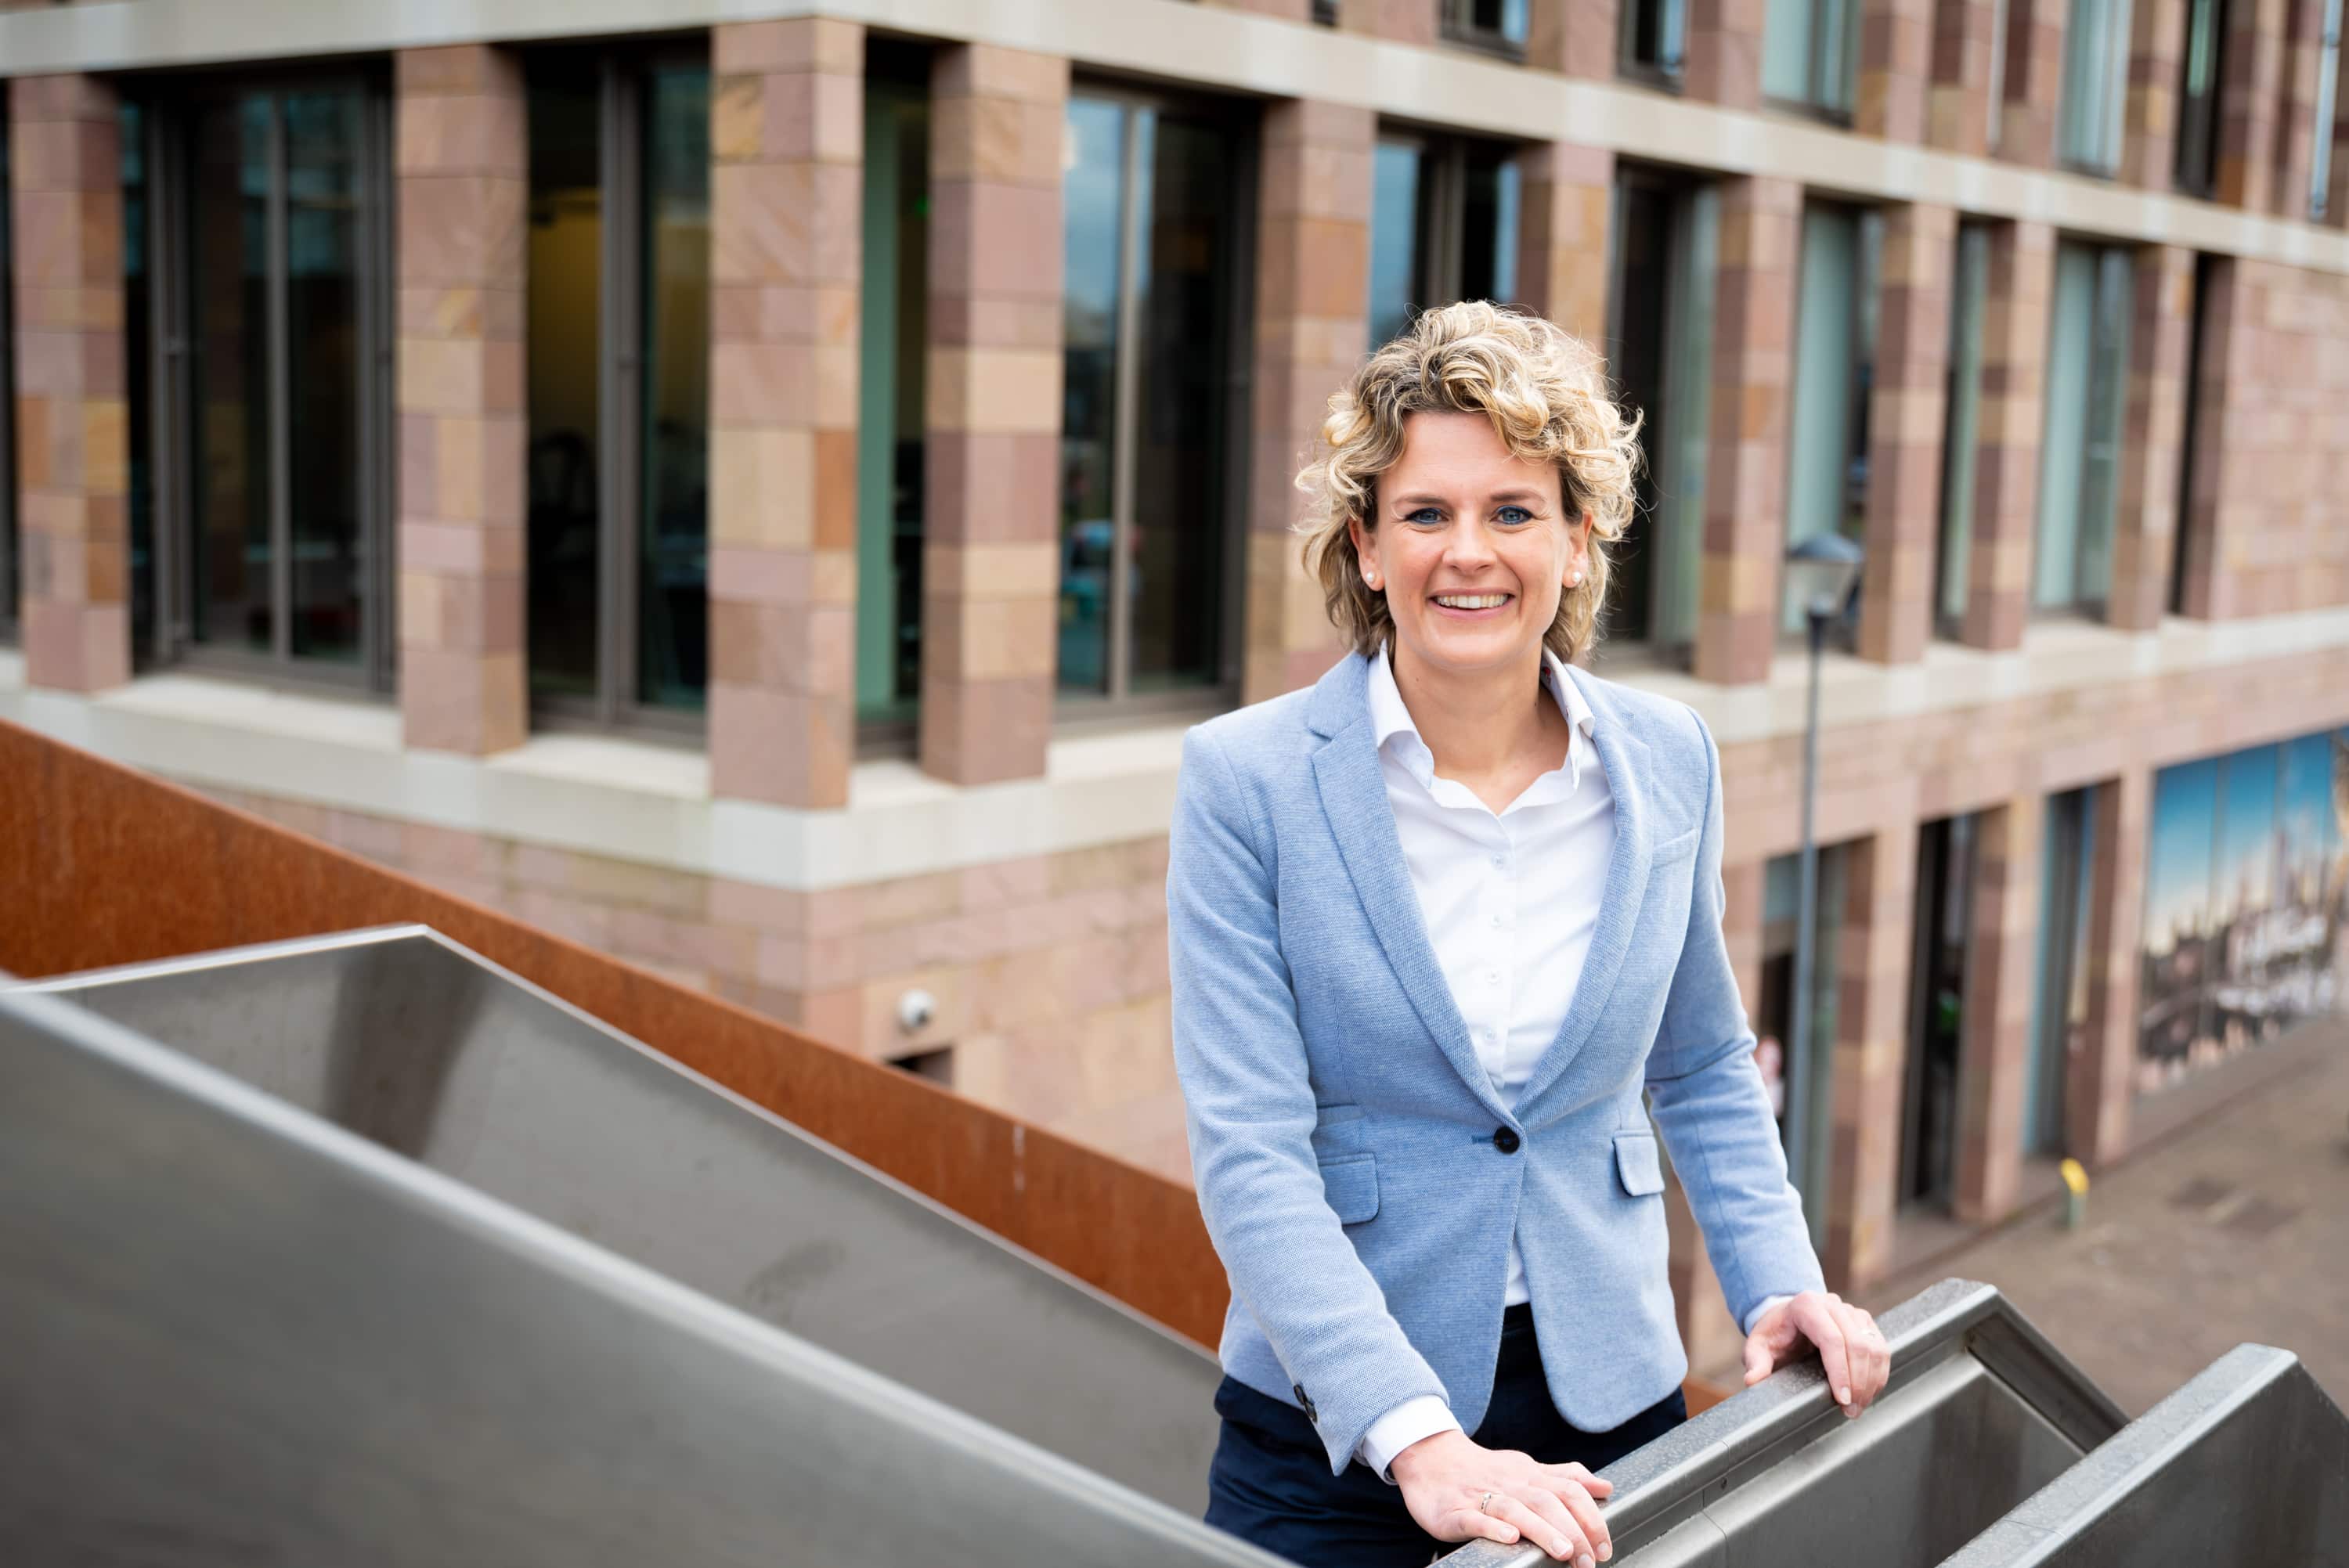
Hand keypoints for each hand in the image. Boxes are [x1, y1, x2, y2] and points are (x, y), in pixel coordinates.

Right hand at [1389, 1428, 1613, 1564]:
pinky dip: (1494, 1527)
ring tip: (1563, 1551)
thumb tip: (1605, 1487)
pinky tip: (1510, 1537)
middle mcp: (1510, 1485)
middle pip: (1547, 1501)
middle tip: (1590, 1559)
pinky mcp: (1455, 1511)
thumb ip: (1565, 1478)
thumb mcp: (1527, 1468)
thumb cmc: (1485, 1470)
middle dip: (1573, 1530)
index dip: (1591, 1517)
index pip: (1568, 1490)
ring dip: (1542, 1529)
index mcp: (1529, 1475)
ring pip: (1516, 1510)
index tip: (1605, 1545)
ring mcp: (1481, 1497)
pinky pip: (1476, 1518)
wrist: (1430, 1459)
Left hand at [1741, 1290, 1889, 1417]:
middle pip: (1858, 1344)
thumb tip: (1753, 1380)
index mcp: (1806, 1305)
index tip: (1842, 1399)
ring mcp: (1852, 1311)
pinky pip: (1881, 1348)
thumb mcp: (1758, 1346)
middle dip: (1859, 1382)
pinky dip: (1878, 1373)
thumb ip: (1756, 1362)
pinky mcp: (1865, 1322)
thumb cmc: (1773, 1333)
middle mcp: (1833, 1304)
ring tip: (1859, 1406)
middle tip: (1851, 1410)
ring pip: (1874, 1347)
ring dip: (1872, 1381)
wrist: (1785, 1317)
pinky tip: (1869, 1392)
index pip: (1832, 1340)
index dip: (1841, 1372)